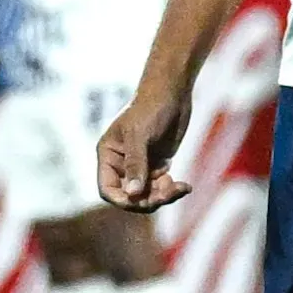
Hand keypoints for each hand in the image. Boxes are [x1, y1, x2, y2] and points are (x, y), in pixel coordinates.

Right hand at [99, 87, 193, 211]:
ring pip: (148, 195)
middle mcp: (121, 164)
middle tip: (170, 190)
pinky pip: (161, 188)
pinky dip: (172, 190)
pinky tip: (185, 186)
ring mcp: (140, 166)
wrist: (172, 93)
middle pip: (130, 196)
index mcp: (108, 155)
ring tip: (181, 187)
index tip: (140, 200)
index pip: (108, 189)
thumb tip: (133, 193)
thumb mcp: (139, 135)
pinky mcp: (157, 165)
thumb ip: (135, 164)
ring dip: (163, 196)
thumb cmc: (150, 107)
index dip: (122, 199)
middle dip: (149, 198)